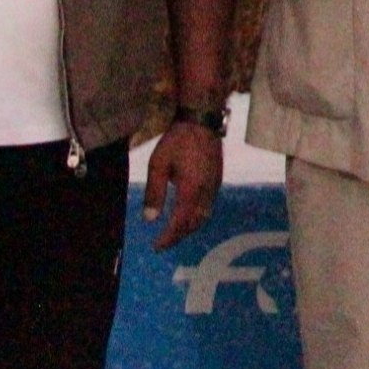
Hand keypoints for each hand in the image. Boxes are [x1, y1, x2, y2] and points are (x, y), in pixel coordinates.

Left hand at [142, 121, 223, 250]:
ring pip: (204, 216)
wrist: (202, 121)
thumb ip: (154, 193)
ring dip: (189, 227)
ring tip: (174, 231)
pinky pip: (209, 206)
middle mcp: (206, 192)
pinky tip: (187, 213)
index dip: (168, 238)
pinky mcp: (218, 180)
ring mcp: (214, 186)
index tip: (157, 247)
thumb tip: (150, 219)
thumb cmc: (177, 141)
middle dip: (179, 236)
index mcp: (190, 190)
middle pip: (194, 223)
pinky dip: (197, 216)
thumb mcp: (158, 165)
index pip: (179, 223)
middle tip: (164, 242)